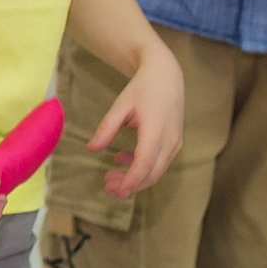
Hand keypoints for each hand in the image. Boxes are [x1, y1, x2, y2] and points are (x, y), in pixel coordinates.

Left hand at [87, 47, 185, 196]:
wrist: (166, 76)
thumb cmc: (142, 89)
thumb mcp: (120, 105)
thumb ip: (106, 128)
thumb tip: (91, 149)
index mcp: (156, 129)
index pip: (145, 163)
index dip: (132, 180)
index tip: (118, 192)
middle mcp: (169, 139)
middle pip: (152, 173)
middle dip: (129, 184)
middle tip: (106, 187)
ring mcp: (175, 142)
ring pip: (156, 171)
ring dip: (134, 178)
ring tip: (109, 176)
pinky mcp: (175, 143)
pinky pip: (159, 162)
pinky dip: (142, 167)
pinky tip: (122, 158)